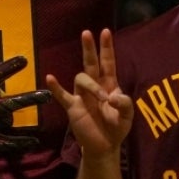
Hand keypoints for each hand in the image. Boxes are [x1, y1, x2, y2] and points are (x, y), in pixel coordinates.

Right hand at [0, 57, 50, 155]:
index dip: (8, 69)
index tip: (23, 60)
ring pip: (6, 121)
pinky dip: (19, 143)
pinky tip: (33, 142)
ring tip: (38, 121)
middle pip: (7, 104)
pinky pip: (4, 142)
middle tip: (46, 96)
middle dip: (27, 100)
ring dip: (15, 118)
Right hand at [46, 29, 132, 157]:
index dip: (107, 48)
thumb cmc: (117, 128)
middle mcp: (95, 87)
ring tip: (101, 98)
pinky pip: (61, 95)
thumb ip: (124, 104)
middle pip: (91, 63)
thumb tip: (110, 97)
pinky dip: (56, 87)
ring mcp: (82, 96)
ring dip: (91, 85)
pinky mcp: (72, 106)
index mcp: (110, 86)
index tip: (105, 31)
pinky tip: (50, 78)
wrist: (104, 146)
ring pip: (81, 79)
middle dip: (89, 48)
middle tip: (86, 33)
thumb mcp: (127, 116)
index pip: (108, 63)